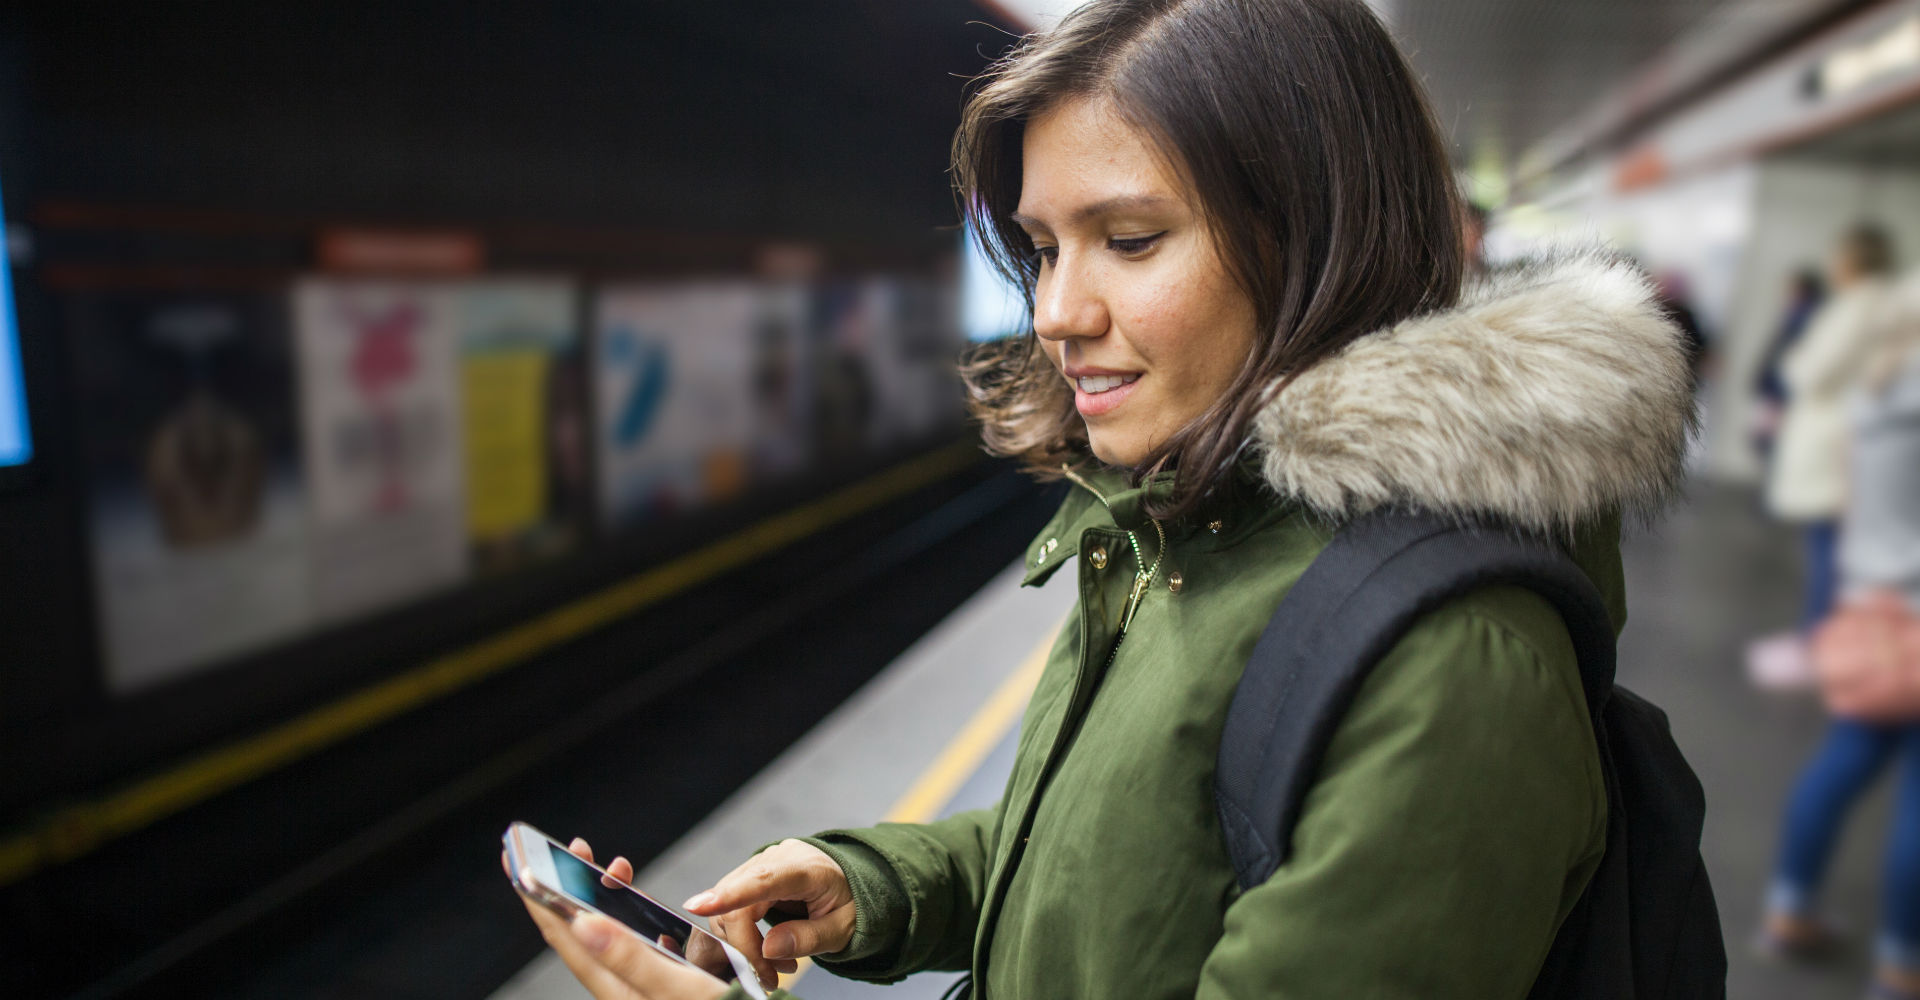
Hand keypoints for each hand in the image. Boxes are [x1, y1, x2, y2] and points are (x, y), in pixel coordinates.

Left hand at [513, 838, 729, 999]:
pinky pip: (627, 943)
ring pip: (602, 935)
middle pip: (578, 932)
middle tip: (565, 848)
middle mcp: (618, 986)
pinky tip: (637, 904)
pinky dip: (628, 914)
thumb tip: (583, 922)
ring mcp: (634, 984)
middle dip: (566, 886)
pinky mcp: (653, 982)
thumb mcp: (679, 990)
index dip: (539, 897)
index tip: (518, 861)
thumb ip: (632, 959)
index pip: (565, 935)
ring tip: (609, 865)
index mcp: (615, 988)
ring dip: (598, 896)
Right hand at [684, 839, 855, 989]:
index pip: (763, 879)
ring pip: (729, 909)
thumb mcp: (842, 927)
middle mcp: (777, 859)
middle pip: (738, 903)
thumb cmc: (849, 901)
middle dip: (745, 947)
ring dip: (744, 945)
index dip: (731, 894)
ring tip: (776, 965)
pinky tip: (767, 950)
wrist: (850, 881)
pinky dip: (743, 936)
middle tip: (771, 977)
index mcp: (805, 868)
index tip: (699, 906)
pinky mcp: (751, 876)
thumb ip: (808, 937)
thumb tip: (769, 947)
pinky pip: (732, 908)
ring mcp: (761, 865)